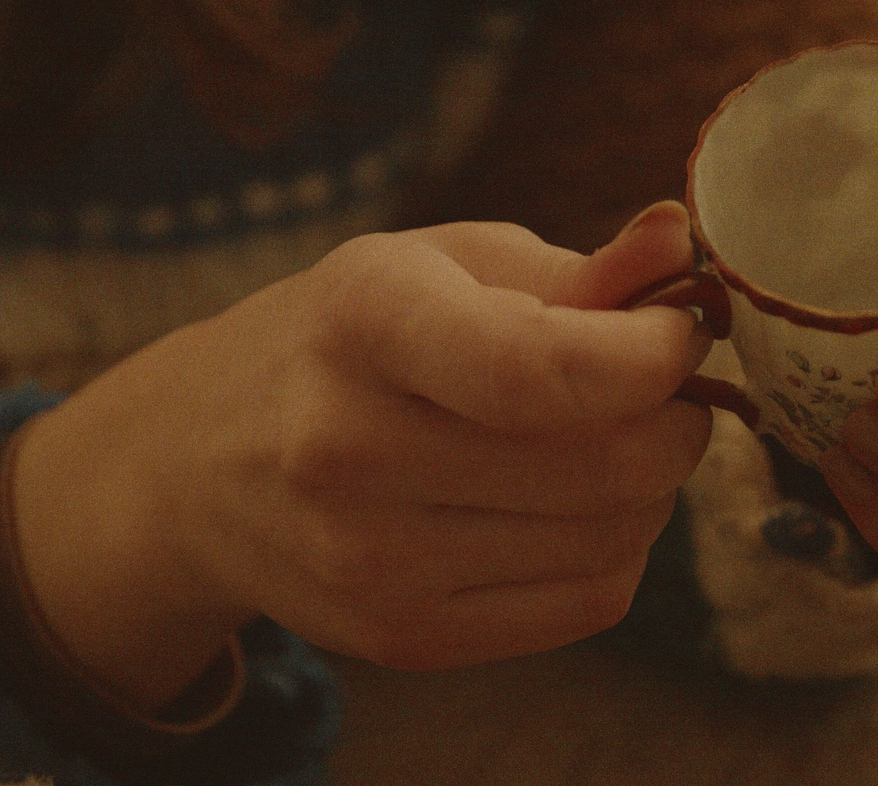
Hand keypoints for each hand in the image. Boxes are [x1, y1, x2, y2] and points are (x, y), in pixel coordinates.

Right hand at [6, 203, 712, 711]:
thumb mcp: (439, 265)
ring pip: (614, 538)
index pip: (537, 370)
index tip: (679, 331)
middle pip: (601, 465)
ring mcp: (367, 559)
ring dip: (655, 486)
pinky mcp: (399, 635)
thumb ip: (574, 267)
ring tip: (615, 439)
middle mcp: (347, 446)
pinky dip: (620, 547)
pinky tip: (578, 504)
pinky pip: (591, 602)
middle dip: (676, 419)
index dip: (652, 356)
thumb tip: (678, 242)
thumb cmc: (348, 339)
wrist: (198, 462)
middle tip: (669, 388)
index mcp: (361, 321)